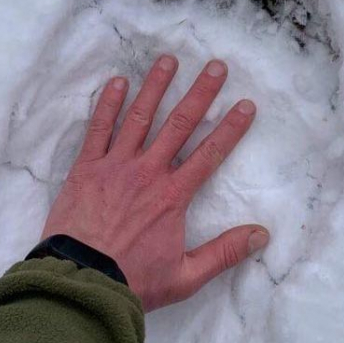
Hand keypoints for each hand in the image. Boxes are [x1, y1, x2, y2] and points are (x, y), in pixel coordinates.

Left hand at [41, 55, 268, 310]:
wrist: (81, 282)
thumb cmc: (133, 280)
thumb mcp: (186, 276)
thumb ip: (224, 253)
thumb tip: (262, 235)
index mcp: (173, 195)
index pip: (210, 153)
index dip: (230, 128)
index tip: (246, 104)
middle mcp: (147, 172)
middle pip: (179, 125)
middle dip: (200, 93)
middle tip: (216, 66)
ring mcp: (115, 166)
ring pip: (139, 118)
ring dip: (155, 87)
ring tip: (168, 60)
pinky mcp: (86, 168)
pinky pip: (98, 129)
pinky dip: (107, 105)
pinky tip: (117, 82)